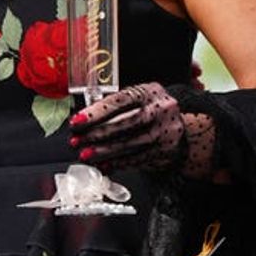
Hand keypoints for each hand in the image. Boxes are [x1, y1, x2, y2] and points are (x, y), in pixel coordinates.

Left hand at [69, 82, 215, 176]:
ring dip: (105, 151)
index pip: (120, 100)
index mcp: (149, 91)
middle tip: (77, 141)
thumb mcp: (138, 100)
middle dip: (97, 133)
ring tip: (86, 155)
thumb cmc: (149, 111)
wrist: (178, 126)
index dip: (96, 112)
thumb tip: (83, 121)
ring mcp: (166, 129)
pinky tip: (105, 164)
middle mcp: (161, 107)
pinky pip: (139, 157)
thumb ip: (115, 106)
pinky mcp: (167, 148)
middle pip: (126, 122)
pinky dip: (119, 162)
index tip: (77, 122)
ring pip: (131, 142)